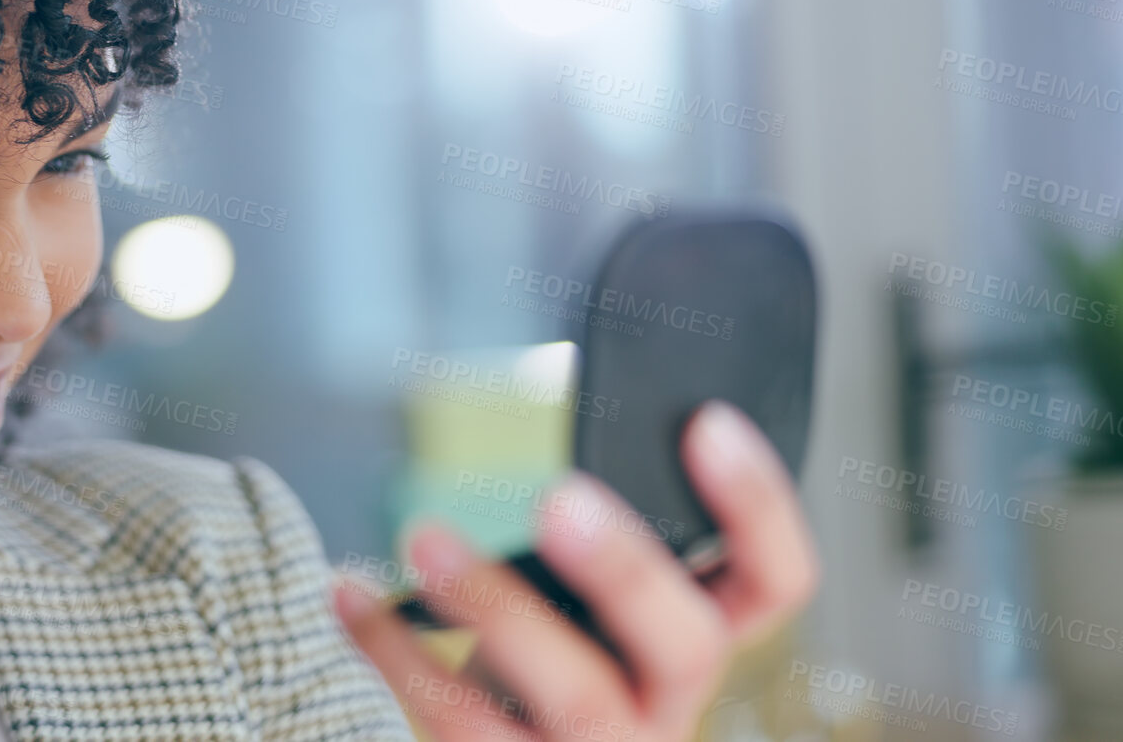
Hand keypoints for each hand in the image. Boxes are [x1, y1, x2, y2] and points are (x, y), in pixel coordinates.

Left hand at [334, 399, 819, 741]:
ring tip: (425, 540)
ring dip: (499, 608)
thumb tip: (530, 413)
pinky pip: (459, 718)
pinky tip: (346, 594)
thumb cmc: (544, 672)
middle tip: (559, 499)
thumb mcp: (588, 612)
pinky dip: (394, 649)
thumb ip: (587, 548)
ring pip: (576, 695)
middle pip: (686, 645)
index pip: (776, 584)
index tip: (707, 422)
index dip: (759, 507)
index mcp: (691, 643)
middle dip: (628, 567)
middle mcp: (664, 703)